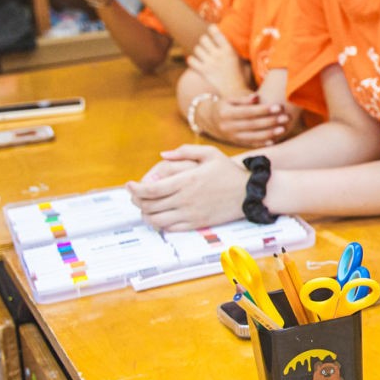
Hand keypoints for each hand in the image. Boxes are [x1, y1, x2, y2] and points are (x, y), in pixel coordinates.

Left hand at [127, 144, 247, 229]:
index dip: (134, 189)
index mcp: (186, 180)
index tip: (129, 185)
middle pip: (149, 206)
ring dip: (146, 215)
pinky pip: (171, 228)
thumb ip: (185, 151)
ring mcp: (190, 214)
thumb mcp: (210, 153)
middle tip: (136, 195)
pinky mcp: (196, 224)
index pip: (150, 190)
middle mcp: (185, 199)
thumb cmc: (229, 172)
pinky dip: (160, 223)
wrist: (250, 193)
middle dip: (136, 201)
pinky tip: (160, 216)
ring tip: (145, 208)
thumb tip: (163, 154)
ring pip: (156, 220)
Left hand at [187, 26, 250, 97]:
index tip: (211, 29)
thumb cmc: (239, 75)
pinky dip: (192, 60)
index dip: (212, 29)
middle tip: (206, 45)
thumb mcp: (239, 59)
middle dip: (204, 41)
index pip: (217, 33)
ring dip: (199, 51)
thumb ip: (231, 49)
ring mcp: (210, 63)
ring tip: (202, 54)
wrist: (235, 91)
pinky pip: (191, 60)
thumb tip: (225, 38)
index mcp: (229, 50)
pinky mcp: (203, 71)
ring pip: (197, 49)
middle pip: (203, 39)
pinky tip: (195, 62)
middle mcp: (218, 55)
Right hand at [205, 93, 290, 147]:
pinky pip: (250, 144)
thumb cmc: (225, 106)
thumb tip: (257, 97)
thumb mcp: (230, 99)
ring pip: (252, 137)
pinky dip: (262, 143)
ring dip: (269, 134)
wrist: (210, 121)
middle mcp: (228, 127)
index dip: (264, 110)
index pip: (248, 112)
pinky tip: (274, 140)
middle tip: (285, 117)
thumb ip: (243, 99)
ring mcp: (232, 137)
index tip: (279, 107)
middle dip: (270, 122)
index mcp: (226, 113)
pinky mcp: (236, 143)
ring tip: (283, 129)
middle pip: (252, 125)